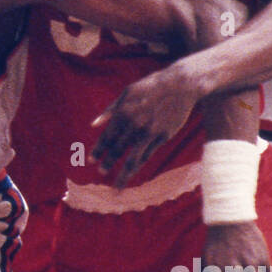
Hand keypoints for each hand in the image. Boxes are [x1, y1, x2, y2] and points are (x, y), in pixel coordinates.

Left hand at [90, 62, 197, 185]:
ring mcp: (150, 133)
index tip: (91, 160)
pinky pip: (148, 155)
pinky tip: (133, 172)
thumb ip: (110, 110)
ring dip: (123, 174)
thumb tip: (94, 124)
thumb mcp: (127, 93)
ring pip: (133, 159)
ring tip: (116, 186)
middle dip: (108, 163)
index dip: (98, 150)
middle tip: (101, 173)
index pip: (107, 137)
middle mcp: (134, 125)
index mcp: (123, 113)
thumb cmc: (151, 87)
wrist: (180, 85)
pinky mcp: (163, 137)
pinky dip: (139, 165)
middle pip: (118, 150)